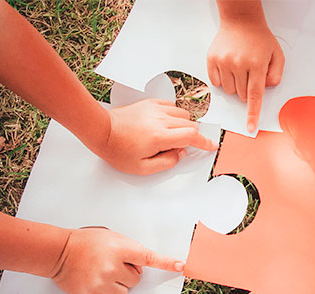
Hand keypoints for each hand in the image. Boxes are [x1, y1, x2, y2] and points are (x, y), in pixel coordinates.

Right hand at [50, 227, 182, 293]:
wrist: (59, 252)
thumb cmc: (86, 243)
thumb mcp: (112, 238)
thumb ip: (130, 250)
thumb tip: (144, 266)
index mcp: (120, 249)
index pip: (148, 257)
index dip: (165, 263)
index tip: (180, 266)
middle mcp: (112, 267)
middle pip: (136, 280)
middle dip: (127, 273)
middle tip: (111, 264)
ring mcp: (101, 283)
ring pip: (124, 293)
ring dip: (117, 286)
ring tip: (102, 274)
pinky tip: (96, 284)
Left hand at [93, 99, 217, 174]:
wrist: (102, 131)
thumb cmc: (118, 150)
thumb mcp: (143, 168)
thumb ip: (167, 162)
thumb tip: (181, 153)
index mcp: (160, 137)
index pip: (191, 136)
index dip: (205, 142)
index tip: (211, 145)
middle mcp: (160, 120)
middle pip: (190, 124)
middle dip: (194, 136)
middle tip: (189, 145)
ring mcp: (155, 109)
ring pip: (183, 114)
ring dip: (185, 125)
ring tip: (176, 135)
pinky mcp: (149, 104)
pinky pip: (171, 105)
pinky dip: (175, 114)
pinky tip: (169, 123)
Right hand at [207, 22, 284, 131]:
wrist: (241, 20)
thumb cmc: (260, 39)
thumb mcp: (277, 55)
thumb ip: (276, 76)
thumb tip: (265, 90)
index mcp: (256, 64)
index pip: (254, 95)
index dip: (252, 114)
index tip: (250, 128)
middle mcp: (238, 63)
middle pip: (241, 95)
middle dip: (247, 90)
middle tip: (250, 74)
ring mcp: (223, 61)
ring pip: (229, 91)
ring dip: (235, 86)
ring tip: (239, 69)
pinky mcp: (212, 59)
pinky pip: (216, 83)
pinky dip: (223, 80)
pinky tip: (229, 68)